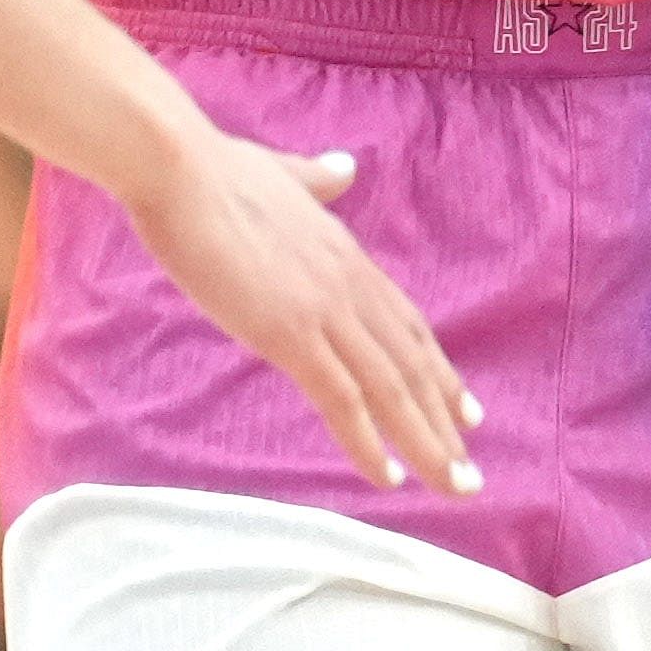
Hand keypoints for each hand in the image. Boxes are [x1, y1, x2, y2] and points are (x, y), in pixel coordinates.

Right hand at [110, 134, 479, 494]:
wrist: (179, 169)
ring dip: (428, 443)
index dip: (438, 369)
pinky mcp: (290, 335)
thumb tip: (342, 166)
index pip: (406, 324)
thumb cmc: (215, 170)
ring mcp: (325, 311)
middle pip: (412, 363)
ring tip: (455, 484)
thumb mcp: (282, 174)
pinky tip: (388, 477)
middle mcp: (350, 286)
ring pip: (392, 389)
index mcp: (346, 254)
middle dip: (446, 418)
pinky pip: (343, 400)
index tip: (466, 407)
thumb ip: (315, 178)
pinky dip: (370, 443)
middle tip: (471, 466)